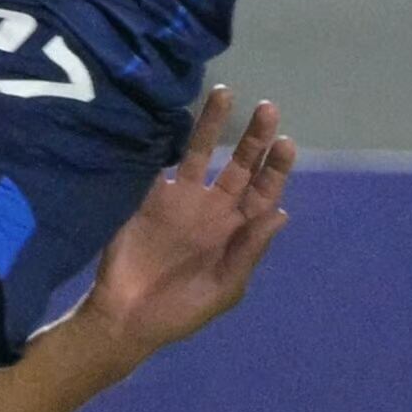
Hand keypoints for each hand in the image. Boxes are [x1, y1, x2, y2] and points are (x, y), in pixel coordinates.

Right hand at [76, 88, 295, 365]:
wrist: (125, 318)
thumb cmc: (181, 311)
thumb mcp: (224, 287)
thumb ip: (249, 250)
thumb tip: (282, 213)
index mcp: (236, 231)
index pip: (263, 192)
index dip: (275, 168)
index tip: (285, 143)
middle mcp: (213, 208)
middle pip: (239, 165)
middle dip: (254, 138)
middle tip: (267, 108)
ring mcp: (180, 199)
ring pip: (200, 153)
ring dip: (212, 126)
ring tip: (223, 93)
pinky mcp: (148, 196)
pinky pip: (161, 162)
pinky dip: (167, 139)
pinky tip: (174, 113)